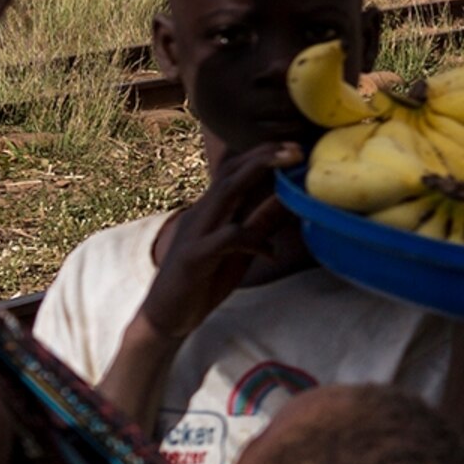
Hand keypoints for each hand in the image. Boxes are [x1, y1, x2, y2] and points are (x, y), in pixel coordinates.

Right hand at [141, 143, 303, 343]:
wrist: (166, 316)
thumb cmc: (204, 279)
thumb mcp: (240, 248)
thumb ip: (260, 223)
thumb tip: (290, 199)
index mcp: (212, 211)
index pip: (234, 172)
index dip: (262, 156)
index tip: (295, 147)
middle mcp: (201, 214)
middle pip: (230, 173)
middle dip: (264, 156)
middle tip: (297, 147)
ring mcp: (195, 233)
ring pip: (224, 194)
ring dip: (256, 175)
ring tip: (288, 164)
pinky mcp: (193, 257)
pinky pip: (225, 239)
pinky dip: (251, 239)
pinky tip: (270, 251)